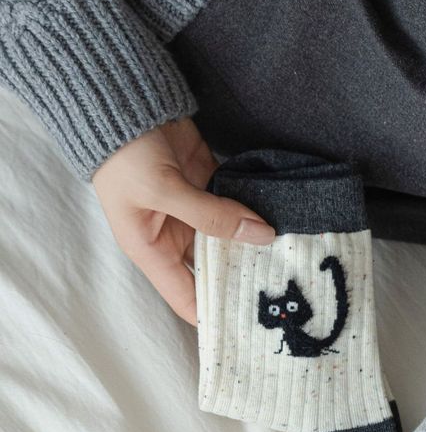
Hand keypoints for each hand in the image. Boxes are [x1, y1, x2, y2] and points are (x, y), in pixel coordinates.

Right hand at [91, 118, 273, 324]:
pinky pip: (238, 208)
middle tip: (287, 292)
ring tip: (295, 261)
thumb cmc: (125, 155)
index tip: (252, 328)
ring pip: (232, 239)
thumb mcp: (164, 190)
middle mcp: (174, 238)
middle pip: (216, 270)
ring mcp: (194, 212)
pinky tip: (285, 223)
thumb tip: (262, 235)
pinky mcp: (209, 185)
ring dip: (257, 245)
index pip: (188, 299)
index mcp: (152, 252)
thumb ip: (212, 215)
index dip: (216, 315)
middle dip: (246, 279)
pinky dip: (257, 214)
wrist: (124, 103)